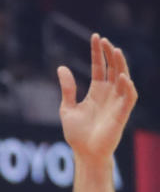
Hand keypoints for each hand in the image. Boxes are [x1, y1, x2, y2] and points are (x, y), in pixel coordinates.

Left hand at [58, 33, 137, 163]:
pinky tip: (122, 76)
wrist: (85, 155)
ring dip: (121, 64)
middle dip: (110, 53)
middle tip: (104, 40)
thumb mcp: (67, 109)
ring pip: (123, 77)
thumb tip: (61, 67)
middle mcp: (109, 93)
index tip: (96, 36)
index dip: (98, 52)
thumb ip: (67, 89)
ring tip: (115, 51)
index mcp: (96, 91)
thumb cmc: (77, 135)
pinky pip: (129, 96)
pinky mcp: (122, 113)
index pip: (99, 66)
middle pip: (113, 67)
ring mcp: (116, 102)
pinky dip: (127, 86)